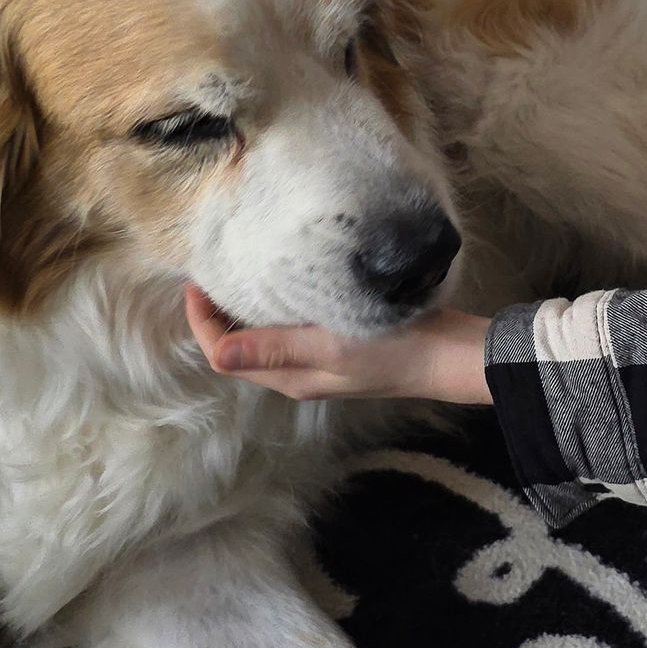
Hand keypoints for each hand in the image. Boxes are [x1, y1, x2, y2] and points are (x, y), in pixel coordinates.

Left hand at [186, 287, 493, 405]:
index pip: (223, 353)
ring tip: (239, 274)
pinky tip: (288, 286)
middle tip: (211, 271)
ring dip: (244, 313)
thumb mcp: (330, 345)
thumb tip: (215, 356)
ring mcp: (318, 364)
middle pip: (238, 348)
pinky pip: (289, 334)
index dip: (201, 320)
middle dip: (217, 315)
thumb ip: (274, 347)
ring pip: (263, 341)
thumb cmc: (394, 350)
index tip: (195, 280)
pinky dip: (274, 312)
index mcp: (289, 376)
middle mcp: (297, 374)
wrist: (451, 357)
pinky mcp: (339, 349)